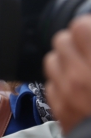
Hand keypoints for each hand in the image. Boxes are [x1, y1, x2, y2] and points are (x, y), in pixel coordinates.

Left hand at [44, 15, 90, 134]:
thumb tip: (88, 34)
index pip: (81, 26)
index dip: (89, 27)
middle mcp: (80, 76)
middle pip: (62, 40)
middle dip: (77, 42)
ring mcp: (66, 94)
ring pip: (52, 60)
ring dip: (66, 60)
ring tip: (84, 67)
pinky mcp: (59, 110)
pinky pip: (51, 84)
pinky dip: (62, 82)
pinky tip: (79, 88)